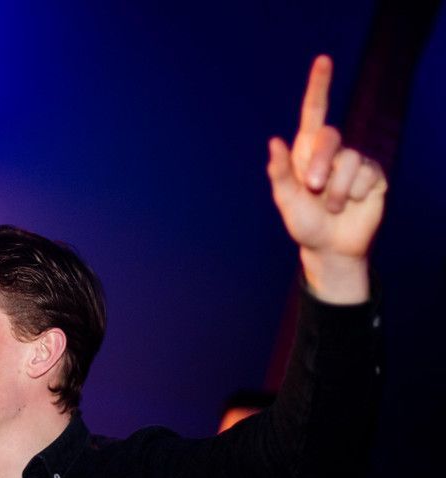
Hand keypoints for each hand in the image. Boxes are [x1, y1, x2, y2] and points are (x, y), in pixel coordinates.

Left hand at [267, 55, 387, 302]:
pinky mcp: (373, 176)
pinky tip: (350, 205)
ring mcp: (355, 162)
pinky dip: (353, 195)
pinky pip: (365, 176)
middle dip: (319, 165)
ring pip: (348, 161)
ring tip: (331, 206)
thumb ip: (278, 173)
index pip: (314, 112)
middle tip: (313, 188)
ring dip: (335, 190)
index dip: (319, 86)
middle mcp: (332, 152)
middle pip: (330, 137)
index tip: (323, 60)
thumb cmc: (303, 223)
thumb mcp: (286, 200)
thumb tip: (273, 141)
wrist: (330, 247)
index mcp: (307, 152)